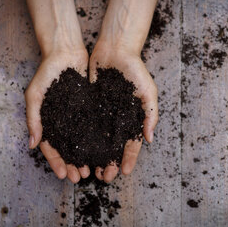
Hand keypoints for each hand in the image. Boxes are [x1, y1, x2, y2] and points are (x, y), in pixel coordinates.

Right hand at [25, 50, 90, 182]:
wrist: (66, 52)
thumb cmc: (47, 72)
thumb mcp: (35, 95)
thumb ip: (33, 118)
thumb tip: (32, 144)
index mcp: (48, 121)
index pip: (51, 147)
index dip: (56, 162)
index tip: (63, 174)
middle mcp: (63, 121)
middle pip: (68, 148)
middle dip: (73, 164)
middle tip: (79, 177)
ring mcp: (77, 116)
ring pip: (82, 141)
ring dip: (86, 157)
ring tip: (92, 169)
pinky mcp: (90, 108)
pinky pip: (94, 127)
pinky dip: (97, 141)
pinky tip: (103, 151)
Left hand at [89, 44, 158, 182]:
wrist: (115, 49)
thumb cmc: (135, 69)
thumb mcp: (147, 91)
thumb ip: (150, 114)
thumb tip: (150, 139)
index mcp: (133, 118)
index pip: (132, 144)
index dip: (130, 159)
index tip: (125, 173)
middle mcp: (117, 119)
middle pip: (114, 146)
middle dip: (110, 162)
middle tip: (104, 176)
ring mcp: (103, 113)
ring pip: (99, 140)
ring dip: (95, 156)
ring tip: (90, 170)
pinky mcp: (90, 106)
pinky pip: (86, 124)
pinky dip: (82, 139)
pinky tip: (77, 151)